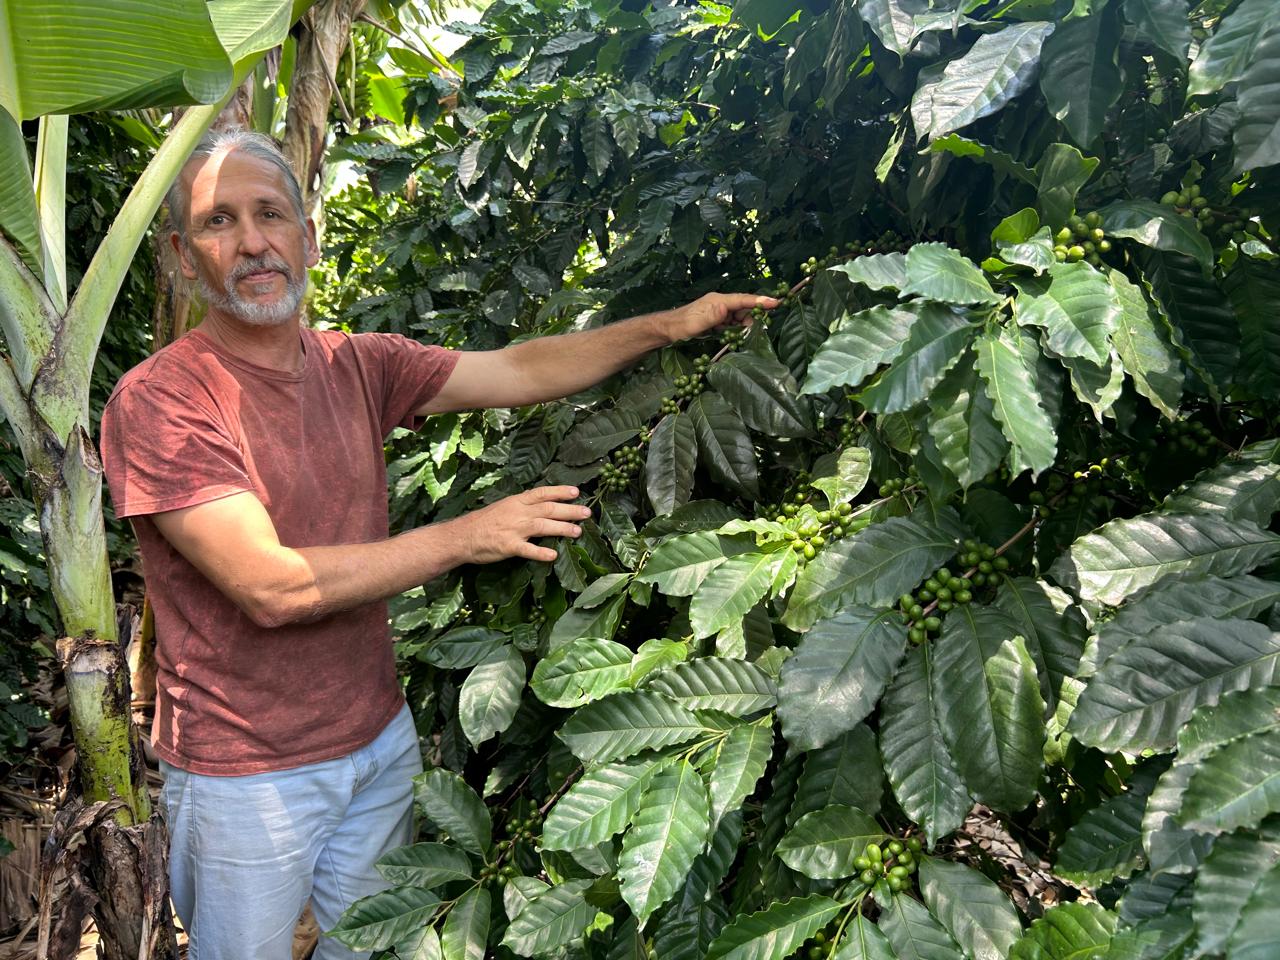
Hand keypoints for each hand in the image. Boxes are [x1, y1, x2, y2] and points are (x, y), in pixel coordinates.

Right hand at [458, 486, 590, 563]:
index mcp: (516, 501)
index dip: (560, 491)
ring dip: (562, 528)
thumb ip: (523, 506)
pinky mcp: (509, 546)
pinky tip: (553, 555)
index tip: (577, 492)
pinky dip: (541, 553)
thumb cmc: (483, 522)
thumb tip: (543, 505)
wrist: (462, 536)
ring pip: (543, 526)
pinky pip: (528, 550)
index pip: (542, 493)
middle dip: (570, 510)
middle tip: (587, 513)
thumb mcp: (504, 506)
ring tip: (577, 532)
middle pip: (549, 509)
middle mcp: (518, 512)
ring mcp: (514, 529)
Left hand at [666, 292, 780, 342]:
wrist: (667, 330)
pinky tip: (740, 338)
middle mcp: (720, 304)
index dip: (760, 301)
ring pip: (739, 318)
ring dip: (746, 326)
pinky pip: (732, 324)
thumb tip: (726, 307)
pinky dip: (737, 330)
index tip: (776, 302)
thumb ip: (713, 315)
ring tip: (751, 336)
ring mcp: (718, 312)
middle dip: (754, 318)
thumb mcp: (698, 322)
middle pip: (744, 309)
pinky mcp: (716, 321)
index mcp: (718, 300)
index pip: (743, 299)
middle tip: (762, 330)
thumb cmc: (681, 326)